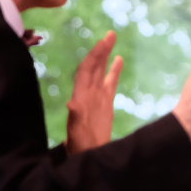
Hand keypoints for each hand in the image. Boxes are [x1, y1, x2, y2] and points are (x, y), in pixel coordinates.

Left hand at [66, 31, 123, 153]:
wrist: (88, 156)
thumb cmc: (81, 146)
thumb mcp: (77, 131)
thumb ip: (76, 116)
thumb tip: (72, 103)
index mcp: (81, 96)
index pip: (86, 70)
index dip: (94, 56)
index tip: (103, 42)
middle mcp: (87, 93)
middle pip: (93, 66)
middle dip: (101, 50)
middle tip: (111, 34)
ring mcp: (96, 97)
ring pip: (101, 71)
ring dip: (106, 55)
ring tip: (112, 38)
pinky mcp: (105, 104)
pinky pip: (110, 83)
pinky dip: (113, 70)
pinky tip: (119, 59)